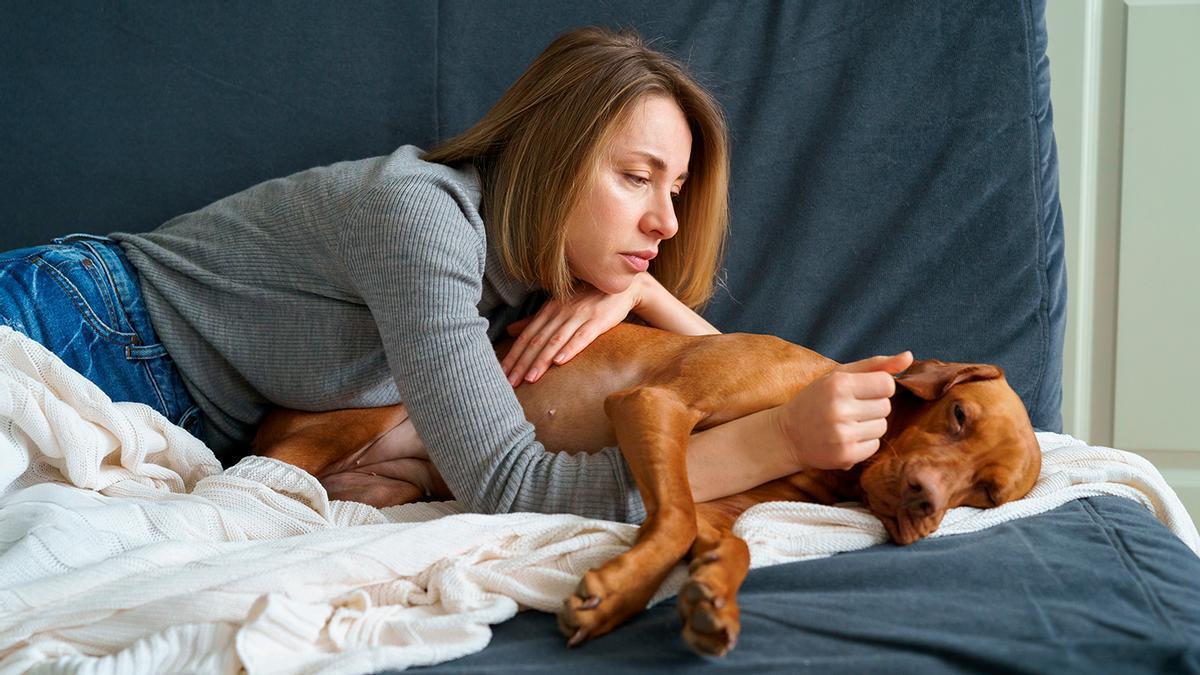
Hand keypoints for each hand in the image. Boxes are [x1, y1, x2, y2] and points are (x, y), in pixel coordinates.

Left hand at [501, 277, 645, 385]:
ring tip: (530, 379)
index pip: (526, 336)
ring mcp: (579, 316)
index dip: (513, 355)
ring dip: (541, 360)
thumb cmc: (587, 298)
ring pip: (555, 341)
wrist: (620, 287)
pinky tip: (560, 361)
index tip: (502, 373)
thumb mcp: (558, 306)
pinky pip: (581, 336)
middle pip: (537, 341)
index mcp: (548, 310)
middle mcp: (560, 312)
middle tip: (510, 382)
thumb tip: (510, 331)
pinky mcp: (598, 321)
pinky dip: (570, 349)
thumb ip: (534, 320)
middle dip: (522, 363)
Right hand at [776, 351, 913, 469]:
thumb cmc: (816, 400)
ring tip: (847, 424)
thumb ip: (875, 365)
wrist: (787, 435)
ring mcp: (842, 434)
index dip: (878, 387)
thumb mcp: (839, 376)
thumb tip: (909, 357)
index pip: (887, 384)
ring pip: (882, 427)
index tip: (861, 391)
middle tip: (849, 409)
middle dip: (872, 407)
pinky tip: (845, 438)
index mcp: (839, 384)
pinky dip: (864, 443)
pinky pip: (874, 446)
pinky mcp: (845, 455)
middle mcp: (840, 409)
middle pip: (886, 407)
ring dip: (869, 425)